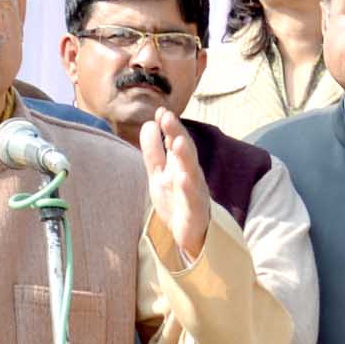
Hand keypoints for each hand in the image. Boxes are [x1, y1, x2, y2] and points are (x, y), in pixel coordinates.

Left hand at [139, 109, 210, 259]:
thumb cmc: (176, 198)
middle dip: (177, 133)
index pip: (175, 140)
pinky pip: (192, 198)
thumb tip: (148, 123)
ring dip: (185, 156)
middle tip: (168, 117)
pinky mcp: (195, 211)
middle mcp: (190, 173)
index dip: (168, 126)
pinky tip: (183, 178)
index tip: (160, 111)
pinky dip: (189, 188)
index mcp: (180, 163)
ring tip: (177, 141)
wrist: (191, 232)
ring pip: (191, 171)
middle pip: (185, 150)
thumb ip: (154, 151)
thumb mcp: (159, 173)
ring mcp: (194, 191)